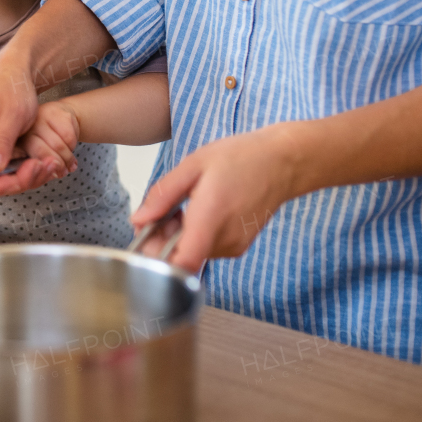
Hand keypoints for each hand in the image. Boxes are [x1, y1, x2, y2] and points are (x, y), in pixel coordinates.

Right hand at [0, 45, 39, 173]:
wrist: (12, 75)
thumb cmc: (10, 86)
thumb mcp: (12, 112)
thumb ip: (1, 139)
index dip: (1, 180)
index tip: (31, 168)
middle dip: (19, 181)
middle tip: (46, 165)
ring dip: (27, 177)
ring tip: (51, 162)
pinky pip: (4, 173)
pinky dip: (25, 171)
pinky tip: (43, 161)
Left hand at [21, 101, 79, 176]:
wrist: (61, 116)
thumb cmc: (46, 140)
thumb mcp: (37, 155)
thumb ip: (39, 167)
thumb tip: (52, 175)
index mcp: (15, 142)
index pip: (23, 159)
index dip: (38, 170)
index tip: (52, 175)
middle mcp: (23, 127)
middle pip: (41, 152)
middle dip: (56, 166)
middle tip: (63, 172)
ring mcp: (38, 118)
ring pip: (58, 146)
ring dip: (67, 159)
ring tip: (70, 164)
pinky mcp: (55, 112)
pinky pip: (68, 137)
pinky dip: (72, 146)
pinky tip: (70, 146)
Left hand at [130, 124, 299, 272]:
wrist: (282, 162)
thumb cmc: (241, 158)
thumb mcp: (193, 166)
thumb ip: (163, 195)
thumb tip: (139, 219)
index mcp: (211, 218)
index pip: (182, 263)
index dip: (156, 259)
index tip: (144, 238)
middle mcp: (225, 239)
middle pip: (182, 258)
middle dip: (161, 240)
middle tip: (158, 213)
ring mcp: (234, 246)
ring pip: (193, 253)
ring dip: (177, 236)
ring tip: (180, 207)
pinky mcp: (238, 246)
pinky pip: (206, 247)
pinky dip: (194, 235)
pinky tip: (196, 212)